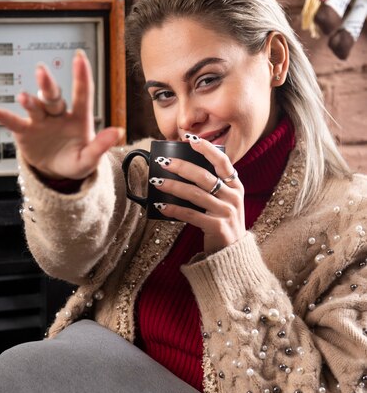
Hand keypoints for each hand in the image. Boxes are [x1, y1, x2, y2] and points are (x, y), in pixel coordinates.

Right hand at [0, 49, 123, 179]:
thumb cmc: (74, 161)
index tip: (80, 57)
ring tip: (24, 98)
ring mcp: (41, 121)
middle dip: (47, 85)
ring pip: (35, 106)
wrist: (55, 172)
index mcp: (78, 118)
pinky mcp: (25, 131)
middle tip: (42, 72)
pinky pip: (14, 122)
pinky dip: (5, 116)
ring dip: (29, 101)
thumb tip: (117, 131)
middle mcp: (58, 115)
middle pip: (54, 96)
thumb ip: (101, 146)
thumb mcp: (89, 158)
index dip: (81, 77)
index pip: (82, 95)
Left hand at [153, 136, 245, 253]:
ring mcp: (226, 212)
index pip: (223, 162)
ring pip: (195, 194)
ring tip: (156, 181)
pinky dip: (174, 210)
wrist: (232, 253)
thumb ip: (211, 187)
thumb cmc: (222, 222)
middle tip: (163, 162)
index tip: (191, 139)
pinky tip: (160, 205)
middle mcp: (233, 197)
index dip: (207, 149)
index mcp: (235, 186)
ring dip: (173, 186)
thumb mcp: (224, 202)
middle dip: (181, 167)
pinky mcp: (217, 227)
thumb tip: (181, 170)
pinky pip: (191, 215)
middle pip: (204, 176)